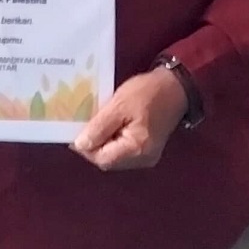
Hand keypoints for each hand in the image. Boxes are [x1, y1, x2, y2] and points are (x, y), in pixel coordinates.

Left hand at [70, 67, 187, 170]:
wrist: (174, 87)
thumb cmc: (147, 93)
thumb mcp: (119, 105)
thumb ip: (100, 127)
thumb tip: (80, 145)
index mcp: (137, 148)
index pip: (103, 159)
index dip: (85, 148)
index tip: (73, 131)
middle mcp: (143, 158)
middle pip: (108, 160)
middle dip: (92, 146)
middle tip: (81, 126)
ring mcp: (146, 156)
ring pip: (114, 157)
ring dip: (101, 143)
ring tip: (92, 124)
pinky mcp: (147, 150)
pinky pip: (122, 151)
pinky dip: (111, 141)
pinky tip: (106, 126)